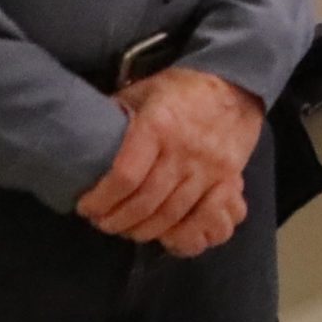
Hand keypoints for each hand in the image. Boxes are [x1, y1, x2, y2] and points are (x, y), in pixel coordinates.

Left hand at [76, 67, 262, 250]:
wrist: (236, 87)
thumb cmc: (183, 90)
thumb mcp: (143, 91)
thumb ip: (116, 114)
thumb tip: (86, 137)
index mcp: (158, 125)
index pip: (125, 176)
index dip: (101, 199)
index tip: (86, 207)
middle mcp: (184, 150)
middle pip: (145, 202)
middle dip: (117, 220)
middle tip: (101, 222)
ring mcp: (210, 168)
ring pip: (171, 215)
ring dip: (143, 230)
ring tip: (126, 229)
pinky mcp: (228, 179)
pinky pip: (204, 217)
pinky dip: (181, 232)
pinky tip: (164, 233)